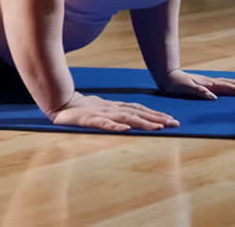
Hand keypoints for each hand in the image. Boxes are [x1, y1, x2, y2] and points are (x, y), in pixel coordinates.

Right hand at [48, 92, 179, 131]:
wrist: (59, 104)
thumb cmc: (82, 110)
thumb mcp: (101, 110)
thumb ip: (114, 114)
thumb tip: (130, 122)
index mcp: (115, 107)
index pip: (139, 109)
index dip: (155, 114)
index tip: (171, 119)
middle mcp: (112, 109)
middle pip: (138, 113)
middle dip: (157, 118)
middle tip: (175, 123)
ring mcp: (102, 113)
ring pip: (126, 118)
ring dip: (143, 122)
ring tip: (158, 127)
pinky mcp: (90, 119)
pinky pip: (104, 123)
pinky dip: (115, 126)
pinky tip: (126, 129)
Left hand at [159, 69, 234, 99]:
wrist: (168, 76)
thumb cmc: (176, 84)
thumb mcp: (186, 89)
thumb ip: (200, 92)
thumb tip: (215, 97)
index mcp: (211, 85)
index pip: (232, 88)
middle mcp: (213, 82)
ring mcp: (211, 82)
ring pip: (232, 83)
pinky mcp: (208, 83)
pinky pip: (226, 83)